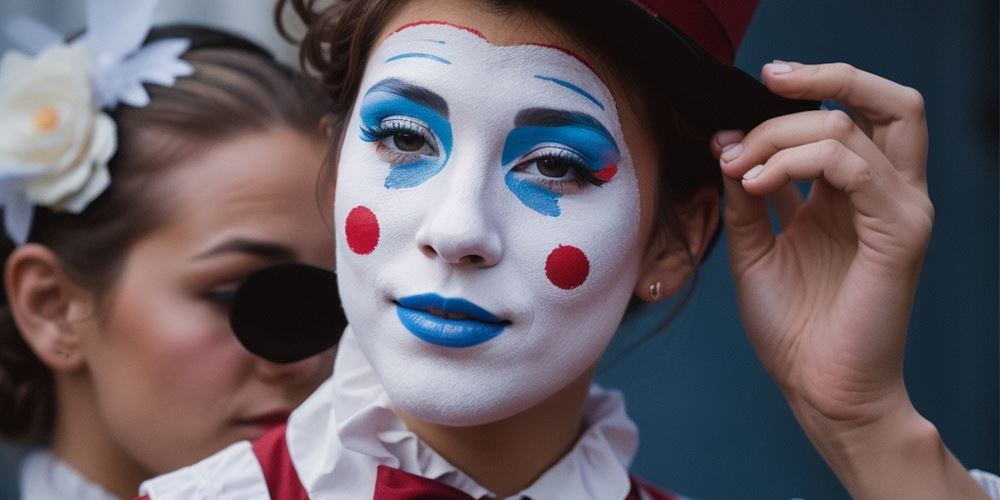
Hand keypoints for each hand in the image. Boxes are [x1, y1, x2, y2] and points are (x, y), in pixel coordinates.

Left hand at [713, 61, 930, 426]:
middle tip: (766, 80)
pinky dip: (798, 162)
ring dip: (783, 133)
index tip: (741, 102)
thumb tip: (727, 139)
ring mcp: (897, 208)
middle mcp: (880, 193)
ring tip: (740, 165)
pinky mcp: (900, 231)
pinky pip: (854, 168)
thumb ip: (746, 195)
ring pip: (853, 126)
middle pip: (882, 101)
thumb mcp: (753, 248)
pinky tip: (758, 182)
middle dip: (823, 77)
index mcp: (850, 194)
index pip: (846, 116)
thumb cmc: (791, 326)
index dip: (803, 93)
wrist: (816, 385)